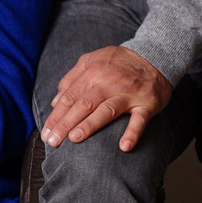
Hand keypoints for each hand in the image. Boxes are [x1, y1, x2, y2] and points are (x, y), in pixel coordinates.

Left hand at [42, 45, 171, 152]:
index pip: (69, 97)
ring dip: (90, 125)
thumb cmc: (119, 62)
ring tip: (75, 138)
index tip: (45, 133)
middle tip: (52, 141)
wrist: (156, 55)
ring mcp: (128, 93)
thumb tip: (55, 101)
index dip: (56, 115)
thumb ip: (72, 78)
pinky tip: (124, 147)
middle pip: (83, 104)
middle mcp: (108, 83)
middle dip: (65, 123)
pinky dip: (133, 132)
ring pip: (106, 110)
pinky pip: (140, 120)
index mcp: (92, 72)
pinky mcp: (147, 103)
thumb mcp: (92, 60)